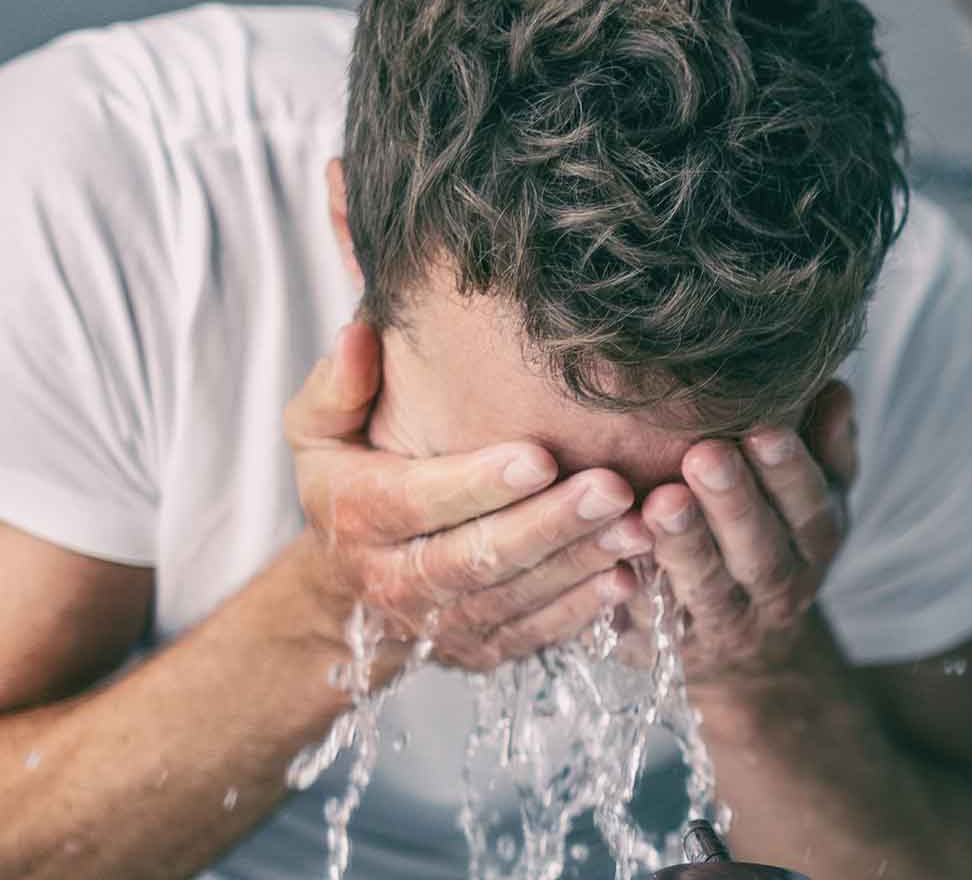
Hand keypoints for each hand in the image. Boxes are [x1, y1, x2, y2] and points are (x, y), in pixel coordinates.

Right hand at [284, 322, 650, 672]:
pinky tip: (628, 578)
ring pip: (515, 597)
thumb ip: (338, 386)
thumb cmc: (350, 479)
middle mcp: (394, 579)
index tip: (540, 456)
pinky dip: (582, 610)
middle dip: (551, 522)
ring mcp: (440, 622)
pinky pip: (534, 633)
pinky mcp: (478, 649)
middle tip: (612, 488)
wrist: (345, 586)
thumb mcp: (320, 431)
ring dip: (580, 564)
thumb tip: (360, 334)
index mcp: (357, 515)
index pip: (420, 501)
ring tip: (638, 528)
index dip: (480, 483)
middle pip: (478, 556)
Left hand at [619, 381, 858, 690]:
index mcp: (813, 545)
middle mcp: (776, 591)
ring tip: (660, 502)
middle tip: (704, 456)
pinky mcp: (667, 650)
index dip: (790, 473)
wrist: (745, 650)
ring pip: (706, 590)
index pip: (809, 510)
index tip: (764, 429)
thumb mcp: (814, 497)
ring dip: (685, 546)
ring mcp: (722, 625)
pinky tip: (612, 557)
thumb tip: (835, 389)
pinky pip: (649, 625)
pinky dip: (631, 596)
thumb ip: (827, 447)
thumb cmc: (774, 539)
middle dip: (734, 504)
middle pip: (760, 552)